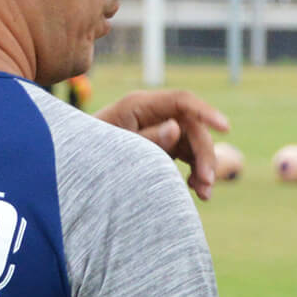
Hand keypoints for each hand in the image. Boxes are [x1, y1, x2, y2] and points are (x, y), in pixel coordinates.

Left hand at [96, 89, 229, 200]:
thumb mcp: (116, 148)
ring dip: (204, 168)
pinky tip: (195, 190)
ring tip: (203, 194)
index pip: (183, 101)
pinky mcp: (162, 145)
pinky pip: (188, 155)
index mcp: (139, 105)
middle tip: (207, 183)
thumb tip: (177, 128)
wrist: (70, 168)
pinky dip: (195, 172)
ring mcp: (159, 129)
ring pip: (195, 144)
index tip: (226, 128)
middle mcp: (154, 114)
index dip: (206, 112)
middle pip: (193, 127)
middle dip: (205, 155)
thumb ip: (146, 139)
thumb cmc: (87, 154)